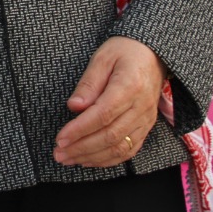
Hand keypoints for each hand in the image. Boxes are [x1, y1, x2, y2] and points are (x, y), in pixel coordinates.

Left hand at [53, 36, 165, 167]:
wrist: (153, 54)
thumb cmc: (124, 51)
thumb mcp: (102, 58)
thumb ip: (88, 83)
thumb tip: (74, 107)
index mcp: (130, 86)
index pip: (102, 115)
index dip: (80, 129)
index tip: (60, 138)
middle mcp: (141, 107)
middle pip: (110, 135)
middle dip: (81, 148)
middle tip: (59, 153)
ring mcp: (146, 120)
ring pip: (120, 147)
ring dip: (92, 157)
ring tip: (69, 158)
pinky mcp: (146, 127)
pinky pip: (129, 150)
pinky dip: (108, 159)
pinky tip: (89, 160)